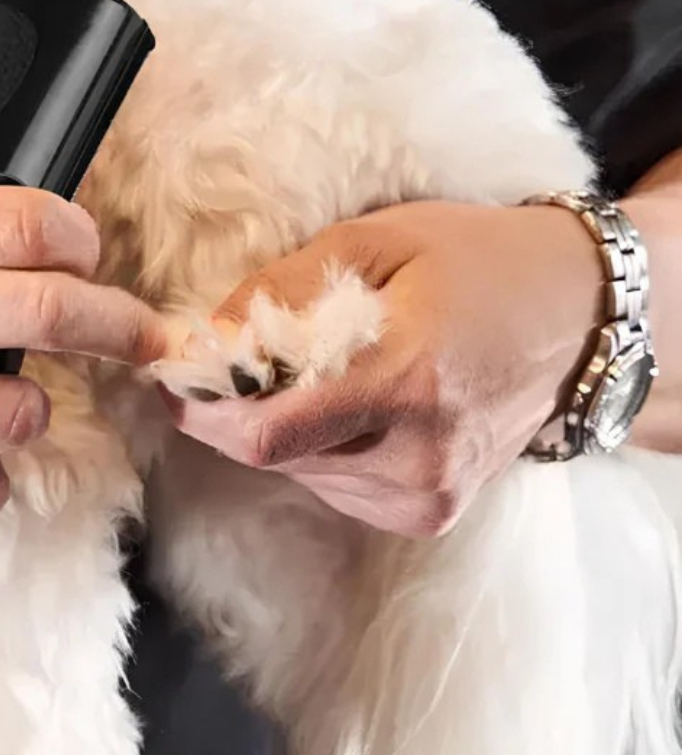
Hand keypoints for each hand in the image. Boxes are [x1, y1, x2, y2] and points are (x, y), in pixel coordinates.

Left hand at [162, 201, 606, 537]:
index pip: (268, 434)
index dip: (205, 412)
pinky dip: (321, 447)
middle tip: (232, 361)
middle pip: (274, 456)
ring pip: (299, 473)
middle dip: (235, 411)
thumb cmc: (477, 261)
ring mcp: (428, 495)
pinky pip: (335, 487)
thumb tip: (206, 335)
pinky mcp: (430, 513)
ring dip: (281, 428)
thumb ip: (283, 289)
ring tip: (320, 371)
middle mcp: (419, 456)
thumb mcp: (376, 241)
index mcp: (406, 382)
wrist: (581, 318)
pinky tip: (355, 404)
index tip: (173, 377)